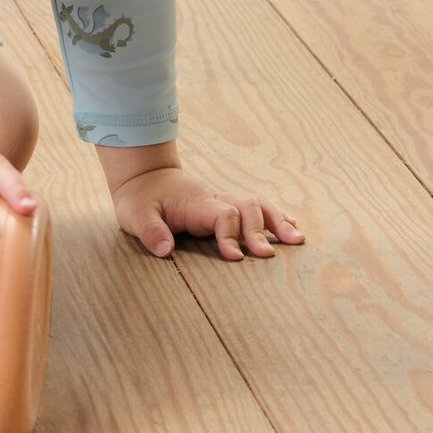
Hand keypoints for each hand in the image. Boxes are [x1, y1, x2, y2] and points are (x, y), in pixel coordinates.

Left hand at [111, 164, 302, 259]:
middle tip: (270, 255)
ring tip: (297, 239)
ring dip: (277, 220)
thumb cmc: (140, 199)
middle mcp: (214, 199)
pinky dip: (274, 215)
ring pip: (256, 203)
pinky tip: (290, 225)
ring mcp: (221, 199)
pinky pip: (254, 205)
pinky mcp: (223, 204)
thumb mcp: (135, 215)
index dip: (232, 235)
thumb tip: (165, 250)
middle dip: (261, 230)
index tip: (236, 257)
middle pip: (247, 207)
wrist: (143, 176)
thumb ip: (150, 231)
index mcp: (195, 203)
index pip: (223, 214)